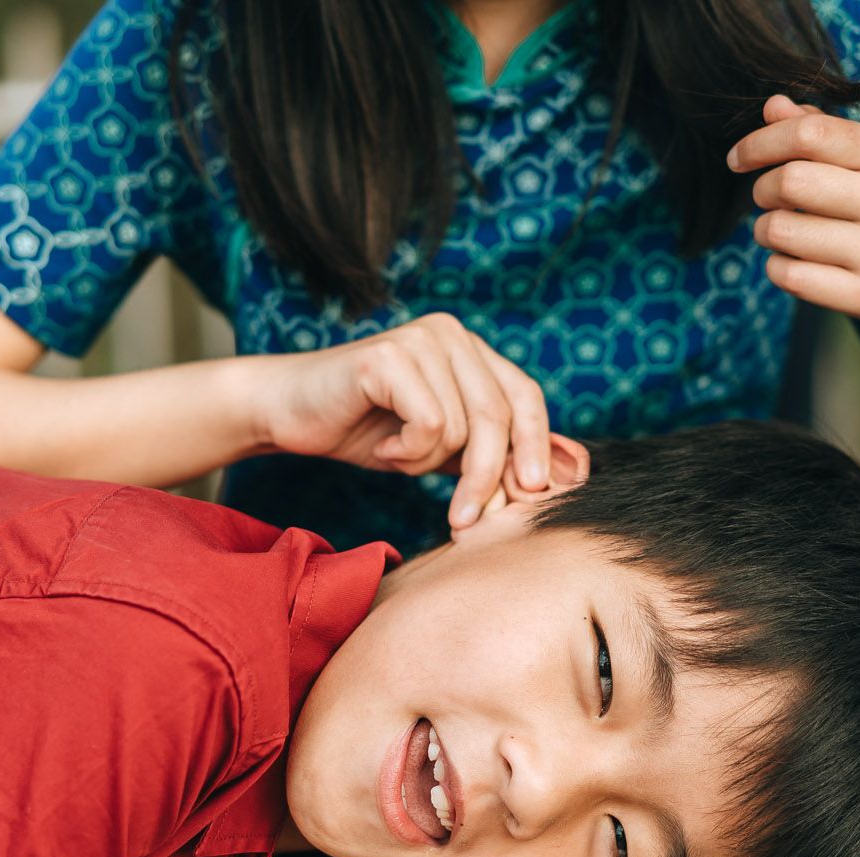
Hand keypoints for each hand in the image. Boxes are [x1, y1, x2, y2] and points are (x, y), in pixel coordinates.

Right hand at [255, 313, 553, 528]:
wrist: (288, 415)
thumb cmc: (365, 431)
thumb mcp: (442, 449)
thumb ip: (495, 454)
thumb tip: (570, 475)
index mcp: (470, 349)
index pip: (526, 397)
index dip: (535, 448)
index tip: (532, 495)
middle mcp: (451, 333)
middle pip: (499, 417)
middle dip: (488, 478)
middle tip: (465, 520)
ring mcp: (421, 339)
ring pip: (463, 428)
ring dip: (428, 463)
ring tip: (396, 454)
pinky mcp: (389, 356)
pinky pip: (429, 426)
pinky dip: (406, 452)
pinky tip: (381, 443)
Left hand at [727, 95, 859, 336]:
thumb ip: (822, 131)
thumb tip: (773, 106)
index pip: (811, 133)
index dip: (761, 142)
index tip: (738, 158)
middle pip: (789, 181)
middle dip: (762, 188)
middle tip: (768, 198)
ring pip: (780, 230)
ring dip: (765, 230)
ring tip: (783, 231)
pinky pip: (788, 275)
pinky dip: (776, 266)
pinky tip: (793, 262)